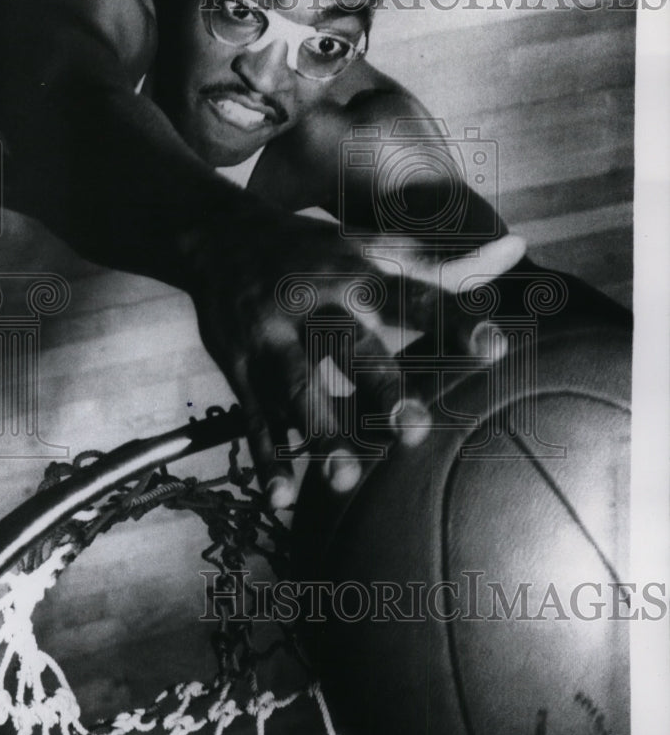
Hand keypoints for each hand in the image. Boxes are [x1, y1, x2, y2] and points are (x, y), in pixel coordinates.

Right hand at [189, 207, 525, 508]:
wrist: (218, 235)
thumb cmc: (314, 251)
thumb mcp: (372, 247)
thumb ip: (442, 263)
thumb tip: (516, 248)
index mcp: (355, 272)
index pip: (411, 295)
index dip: (453, 320)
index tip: (496, 347)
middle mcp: (313, 302)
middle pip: (348, 345)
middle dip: (379, 386)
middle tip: (416, 431)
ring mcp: (271, 334)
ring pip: (296, 386)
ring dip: (319, 432)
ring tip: (346, 480)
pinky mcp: (239, 364)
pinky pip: (252, 414)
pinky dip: (267, 456)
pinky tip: (284, 499)